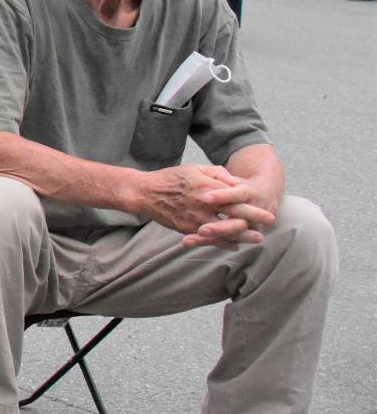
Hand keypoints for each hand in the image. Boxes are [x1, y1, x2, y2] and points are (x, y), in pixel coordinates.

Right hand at [136, 164, 273, 246]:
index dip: (254, 207)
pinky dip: (223, 242)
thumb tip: (235, 183)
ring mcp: (196, 218)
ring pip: (225, 230)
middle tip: (269, 224)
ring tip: (257, 239)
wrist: (145, 192)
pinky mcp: (187, 228)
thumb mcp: (196, 168)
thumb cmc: (171, 177)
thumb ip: (218, 174)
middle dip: (254, 221)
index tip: (269, 212)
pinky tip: (234, 245)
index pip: (237, 198)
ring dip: (243, 236)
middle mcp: (205, 205)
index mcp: (208, 188)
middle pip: (235, 215)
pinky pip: (209, 238)